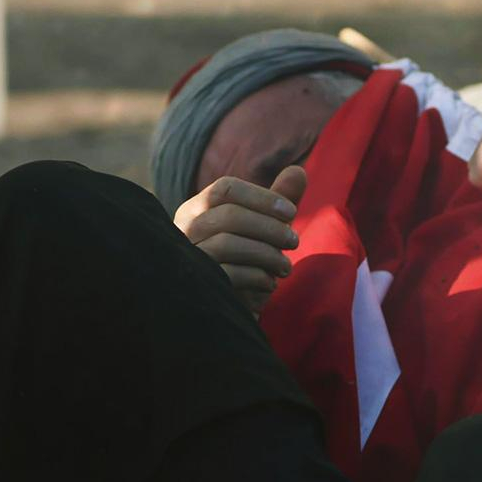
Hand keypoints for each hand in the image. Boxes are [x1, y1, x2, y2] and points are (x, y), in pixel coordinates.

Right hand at [174, 166, 306, 314]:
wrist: (225, 311)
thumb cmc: (245, 261)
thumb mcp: (264, 229)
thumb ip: (279, 200)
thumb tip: (298, 170)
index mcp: (195, 210)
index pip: (226, 189)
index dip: (263, 197)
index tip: (292, 211)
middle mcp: (183, 231)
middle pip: (229, 215)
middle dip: (270, 227)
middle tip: (295, 241)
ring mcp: (186, 259)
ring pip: (227, 244)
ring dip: (267, 254)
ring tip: (286, 267)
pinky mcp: (196, 286)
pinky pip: (229, 275)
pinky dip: (258, 277)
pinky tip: (270, 284)